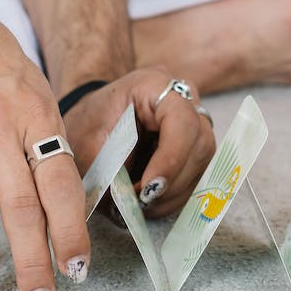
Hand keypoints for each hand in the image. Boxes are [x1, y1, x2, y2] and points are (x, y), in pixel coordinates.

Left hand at [62, 68, 215, 218]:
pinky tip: (150, 202)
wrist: (95, 116)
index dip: (171, 158)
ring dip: (172, 193)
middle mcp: (185, 101)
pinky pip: (196, 175)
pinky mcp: (197, 148)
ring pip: (202, 164)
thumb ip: (108, 168)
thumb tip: (124, 205)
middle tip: (139, 202)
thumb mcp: (88, 141)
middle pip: (199, 145)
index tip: (149, 188)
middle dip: (170, 182)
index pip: (182, 121)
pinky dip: (173, 195)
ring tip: (140, 205)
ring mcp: (196, 124)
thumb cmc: (90, 121)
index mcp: (155, 85)